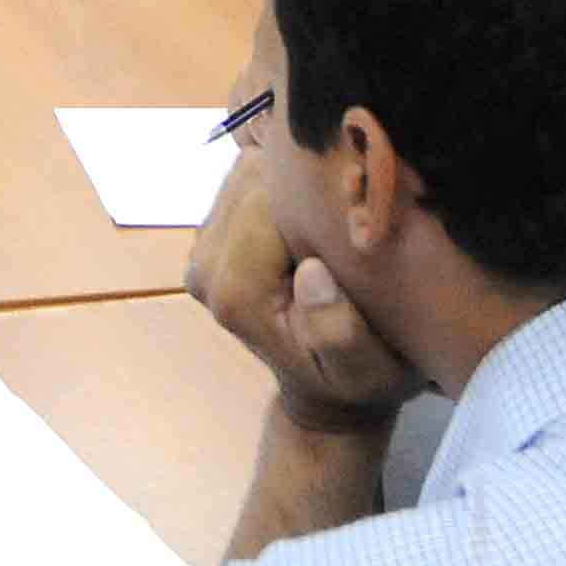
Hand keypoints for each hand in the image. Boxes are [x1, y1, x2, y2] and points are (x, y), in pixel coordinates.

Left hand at [184, 155, 424, 431]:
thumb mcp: (363, 370)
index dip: (317, 195)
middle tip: (351, 210)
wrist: (328, 393)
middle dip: (303, 184)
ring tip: (333, 216)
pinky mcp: (212, 237)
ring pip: (248, 172)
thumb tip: (312, 274)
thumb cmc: (357, 381)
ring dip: (294, 184)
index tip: (358, 212)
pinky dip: (283, 186)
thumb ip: (337, 332)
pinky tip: (312, 215)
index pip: (268, 199)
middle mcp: (204, 268)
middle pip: (254, 178)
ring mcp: (202, 250)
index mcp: (235, 292)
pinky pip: (246, 181)